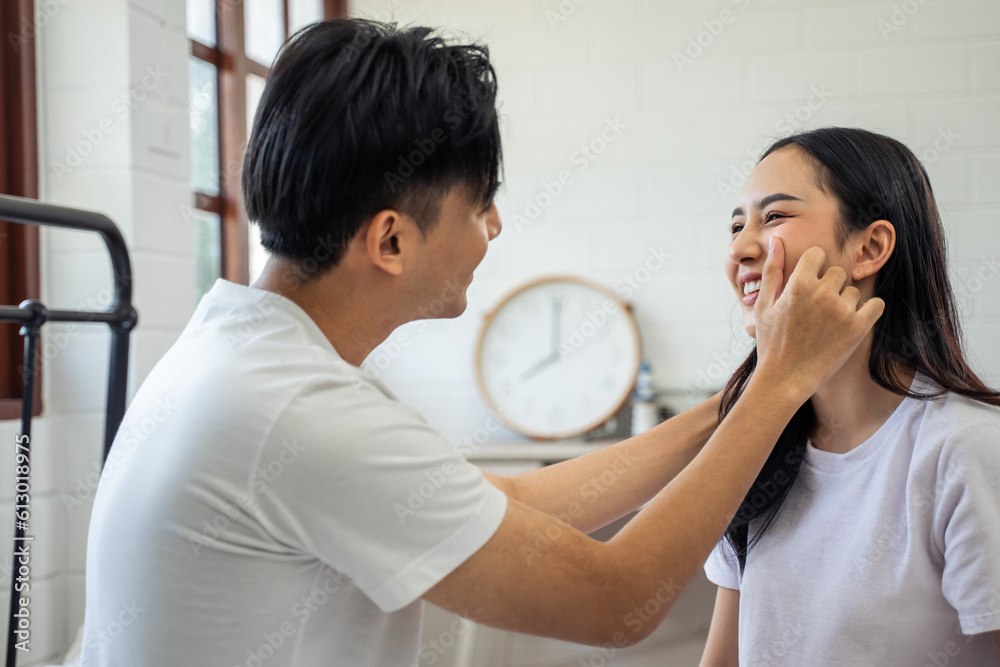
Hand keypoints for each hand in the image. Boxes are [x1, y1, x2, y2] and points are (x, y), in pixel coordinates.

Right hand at [752, 237, 884, 398]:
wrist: (784, 380)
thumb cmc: (771, 342)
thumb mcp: (764, 305)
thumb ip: (772, 270)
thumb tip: (776, 240)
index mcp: (797, 283)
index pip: (818, 255)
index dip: (813, 269)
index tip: (809, 286)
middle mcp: (822, 292)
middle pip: (838, 272)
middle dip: (829, 286)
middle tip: (817, 310)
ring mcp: (842, 310)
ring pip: (854, 291)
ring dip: (846, 302)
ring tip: (829, 324)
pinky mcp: (858, 328)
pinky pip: (876, 305)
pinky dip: (868, 312)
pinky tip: (852, 323)